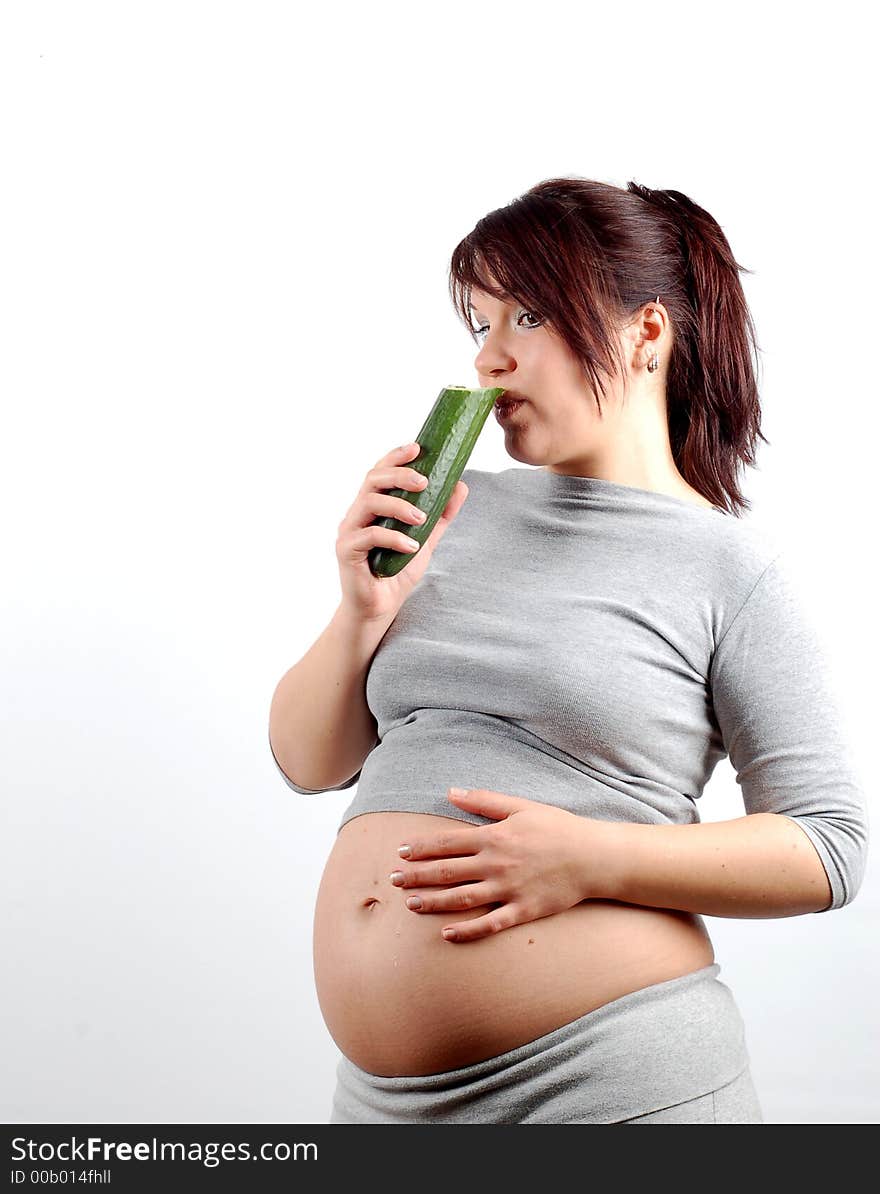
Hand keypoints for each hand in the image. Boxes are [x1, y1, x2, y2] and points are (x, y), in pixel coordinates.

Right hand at [335, 441, 468, 622]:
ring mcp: (349, 531)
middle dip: (399, 475)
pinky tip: (412, 546)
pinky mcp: (346, 551)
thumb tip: (460, 485)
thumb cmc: (396, 571)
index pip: (380, 472)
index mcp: (372, 506)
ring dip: (398, 506)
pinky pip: (368, 535)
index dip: (396, 457)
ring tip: (421, 519)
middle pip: (372, 480)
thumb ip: (440, 515)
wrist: (379, 608)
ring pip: (368, 502)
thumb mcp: (426, 540)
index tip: (417, 448)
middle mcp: (357, 514)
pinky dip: (393, 537)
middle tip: (424, 482)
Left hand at [387, 787, 615, 942]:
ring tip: (410, 905)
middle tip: (393, 880)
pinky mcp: (522, 911)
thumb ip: (485, 801)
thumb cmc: (558, 828)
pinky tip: (446, 934)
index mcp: (494, 837)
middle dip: (417, 876)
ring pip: (461, 899)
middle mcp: (496, 864)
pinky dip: (466, 931)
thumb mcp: (521, 807)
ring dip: (433, 902)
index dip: (421, 848)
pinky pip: (489, 924)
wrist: (594, 857)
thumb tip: (451, 792)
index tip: (401, 852)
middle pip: (447, 872)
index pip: (447, 843)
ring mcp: (508, 889)